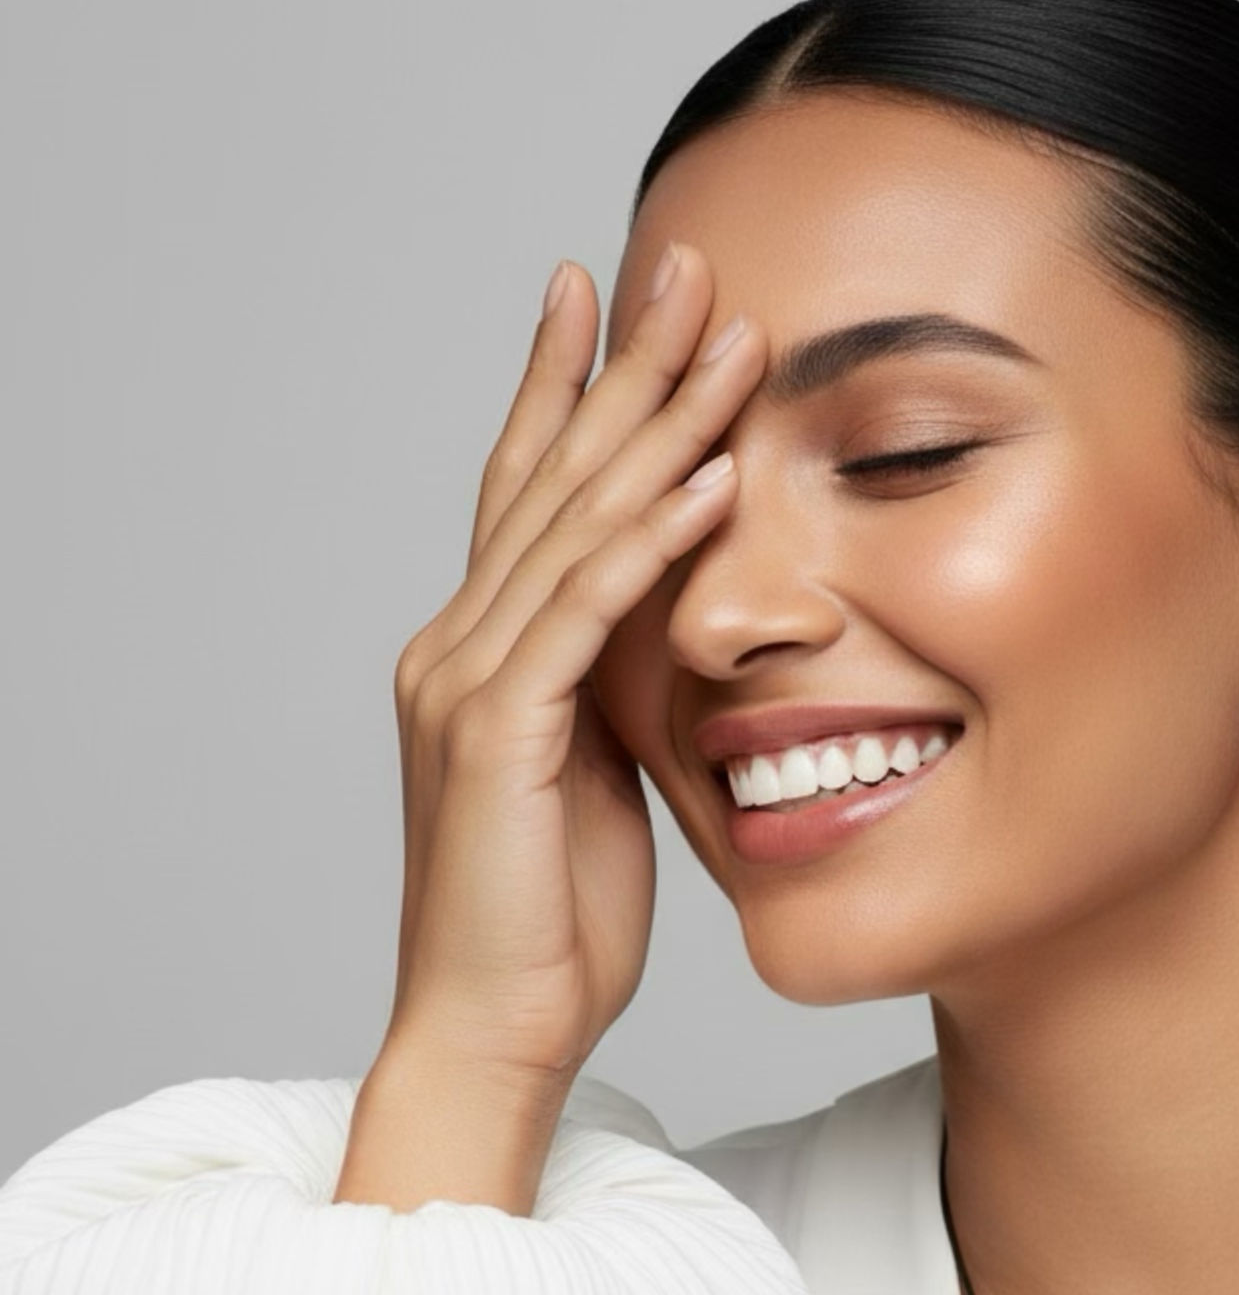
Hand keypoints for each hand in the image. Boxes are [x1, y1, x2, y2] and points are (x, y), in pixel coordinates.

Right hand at [381, 242, 763, 1089]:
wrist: (495, 1027)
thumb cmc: (551, 919)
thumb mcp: (597, 779)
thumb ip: (608, 694)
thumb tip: (661, 642)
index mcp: (481, 653)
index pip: (527, 492)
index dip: (567, 389)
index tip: (610, 298)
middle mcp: (457, 645)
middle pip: (550, 478)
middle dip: (624, 370)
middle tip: (687, 268)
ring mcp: (468, 684)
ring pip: (570, 525)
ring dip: (654, 428)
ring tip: (725, 339)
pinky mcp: (496, 736)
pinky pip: (585, 618)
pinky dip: (649, 545)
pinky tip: (709, 481)